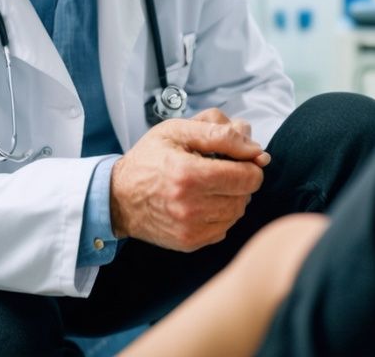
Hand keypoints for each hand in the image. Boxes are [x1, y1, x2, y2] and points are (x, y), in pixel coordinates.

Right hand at [110, 109, 270, 250]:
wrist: (119, 196)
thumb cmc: (149, 158)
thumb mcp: (178, 130)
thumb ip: (220, 133)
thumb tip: (255, 148)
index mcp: (188, 174)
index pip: (247, 176)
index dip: (250, 163)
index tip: (241, 157)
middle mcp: (189, 206)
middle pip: (245, 195)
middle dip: (241, 179)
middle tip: (223, 168)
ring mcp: (189, 228)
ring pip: (237, 213)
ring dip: (233, 197)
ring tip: (212, 184)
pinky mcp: (189, 242)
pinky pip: (224, 229)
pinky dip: (221, 214)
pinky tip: (204, 201)